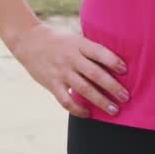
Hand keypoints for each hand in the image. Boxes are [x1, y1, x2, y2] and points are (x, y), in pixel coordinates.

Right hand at [7, 23, 129, 118]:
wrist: (29, 41)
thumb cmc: (58, 41)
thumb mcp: (75, 39)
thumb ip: (89, 50)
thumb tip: (114, 64)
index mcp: (78, 44)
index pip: (99, 52)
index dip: (113, 61)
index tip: (125, 70)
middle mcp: (71, 58)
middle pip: (95, 74)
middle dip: (113, 87)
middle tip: (126, 97)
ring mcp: (61, 72)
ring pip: (84, 89)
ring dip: (101, 101)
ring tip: (114, 110)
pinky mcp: (51, 83)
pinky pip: (66, 101)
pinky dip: (78, 109)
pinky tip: (88, 114)